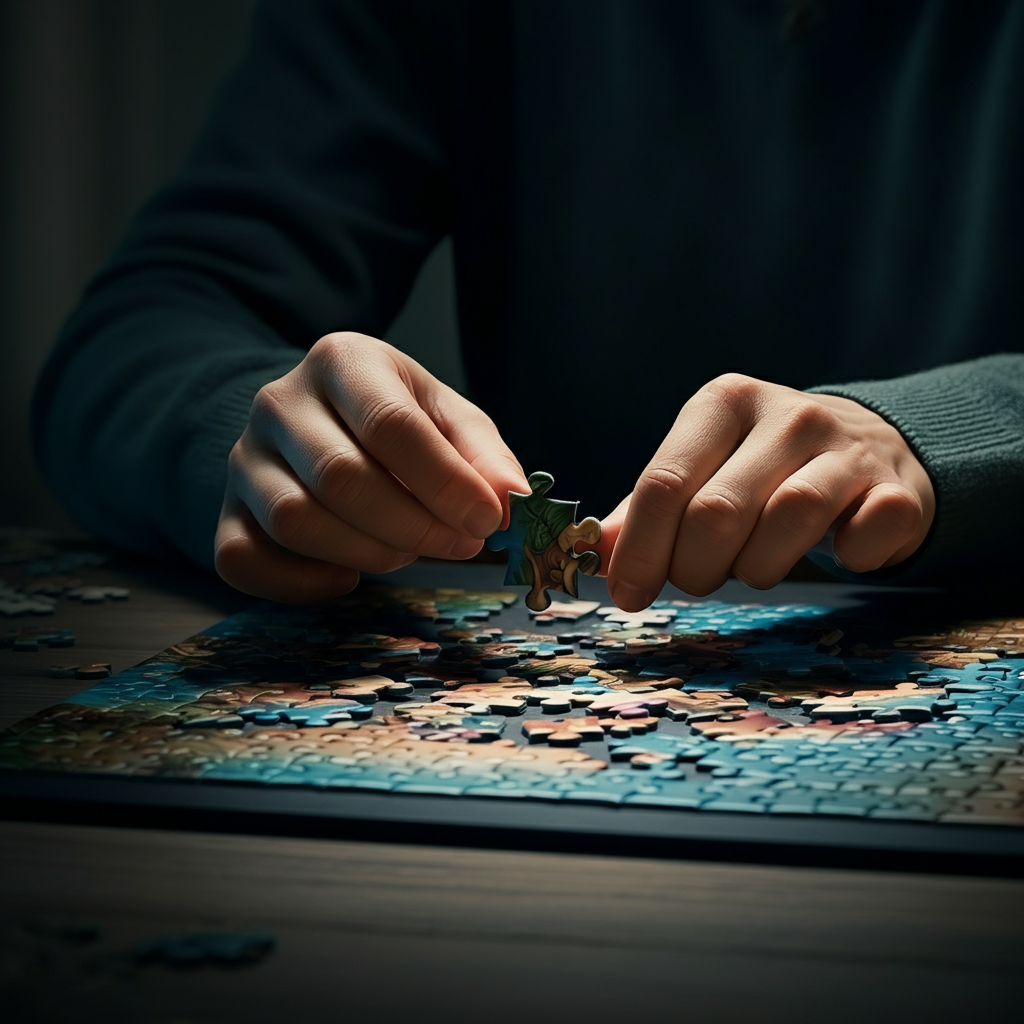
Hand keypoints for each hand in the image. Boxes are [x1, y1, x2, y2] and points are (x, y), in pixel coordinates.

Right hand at [214, 332, 528, 601]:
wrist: (320, 420)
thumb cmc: (394, 419)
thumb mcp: (447, 416)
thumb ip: (483, 455)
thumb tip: (510, 500)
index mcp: (342, 360)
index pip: (390, 425)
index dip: (444, 482)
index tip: (486, 520)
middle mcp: (280, 403)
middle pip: (341, 477)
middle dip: (414, 526)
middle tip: (459, 544)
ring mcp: (245, 459)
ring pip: (295, 521)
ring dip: (368, 554)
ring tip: (407, 550)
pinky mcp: (226, 512)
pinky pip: (242, 561)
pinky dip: (301, 584)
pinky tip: (347, 576)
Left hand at [601, 374, 935, 609]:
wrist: (868, 447)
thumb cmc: (761, 468)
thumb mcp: (701, 469)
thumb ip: (646, 510)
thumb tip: (594, 553)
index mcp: (723, 403)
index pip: (664, 482)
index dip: (639, 549)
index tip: (626, 595)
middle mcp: (786, 414)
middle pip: (716, 513)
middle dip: (694, 568)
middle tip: (699, 578)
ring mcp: (848, 448)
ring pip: (786, 522)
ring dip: (757, 569)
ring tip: (754, 566)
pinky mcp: (900, 489)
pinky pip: (863, 539)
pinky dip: (845, 560)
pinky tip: (837, 549)